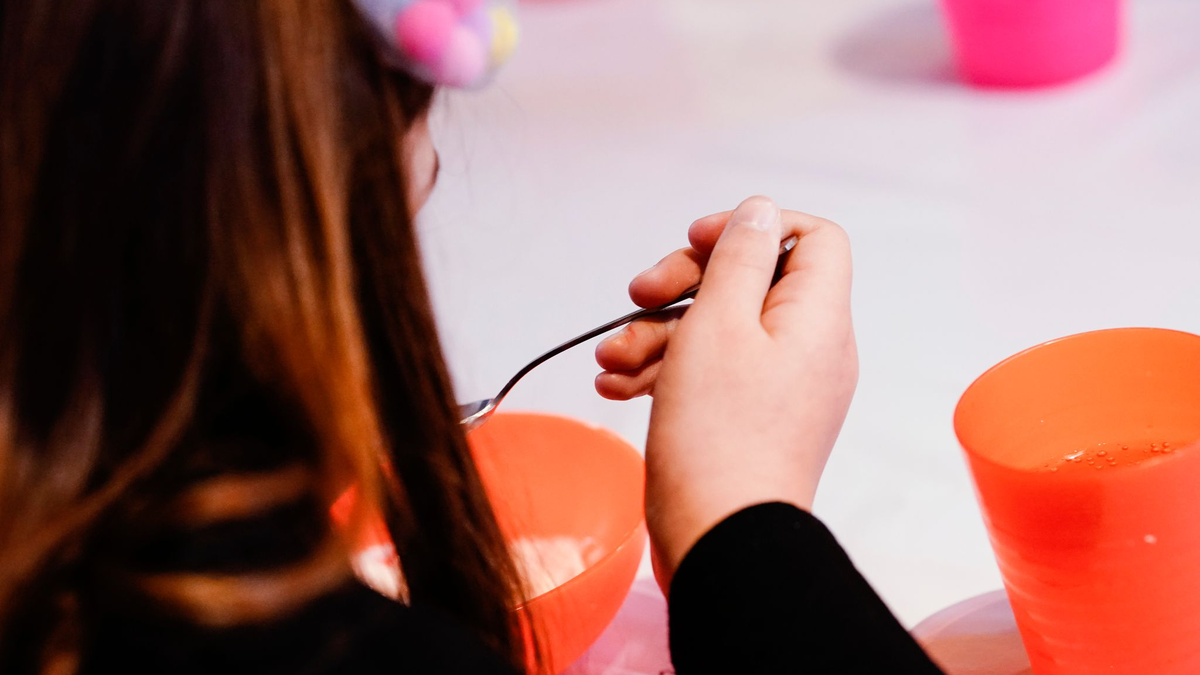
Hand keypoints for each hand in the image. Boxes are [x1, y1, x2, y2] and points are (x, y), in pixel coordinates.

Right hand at [598, 196, 857, 590]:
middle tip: (638, 294)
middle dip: (684, 284)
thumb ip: (740, 258)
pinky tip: (619, 386)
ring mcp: (780, 388)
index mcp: (817, 319)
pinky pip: (712, 373)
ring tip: (612, 360)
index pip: (810, 238)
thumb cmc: (720, 439)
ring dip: (659, 333)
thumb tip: (760, 213)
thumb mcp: (719, 324)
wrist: (720, 540)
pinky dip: (666, 370)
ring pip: (721, 330)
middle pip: (752, 281)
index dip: (753, 228)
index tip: (698, 243)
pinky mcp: (750, 419)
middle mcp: (808, 350)